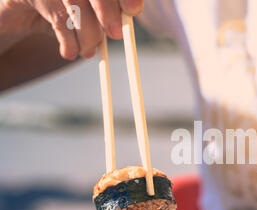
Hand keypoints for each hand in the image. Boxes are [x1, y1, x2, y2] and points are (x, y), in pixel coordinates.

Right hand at [0, 0, 143, 59]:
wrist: (17, 12)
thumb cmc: (60, 11)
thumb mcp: (88, 11)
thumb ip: (109, 10)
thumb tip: (131, 11)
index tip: (133, 10)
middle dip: (107, 11)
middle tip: (115, 34)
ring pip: (74, 3)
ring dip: (87, 34)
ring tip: (87, 52)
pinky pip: (57, 17)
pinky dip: (68, 40)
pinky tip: (70, 52)